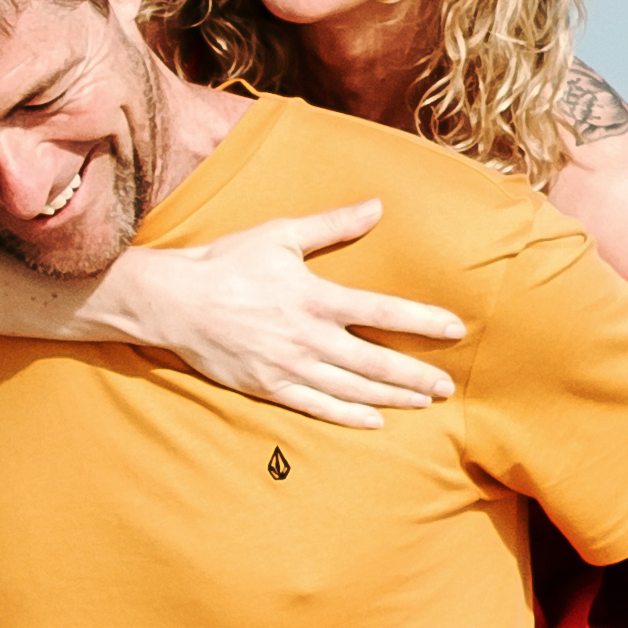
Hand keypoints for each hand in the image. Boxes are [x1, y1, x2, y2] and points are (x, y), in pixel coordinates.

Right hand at [91, 202, 465, 426]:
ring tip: (421, 403)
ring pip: (351, 389)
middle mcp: (306, 337)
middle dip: (414, 375)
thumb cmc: (227, 262)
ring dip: (390, 397)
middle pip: (374, 361)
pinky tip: (374, 421)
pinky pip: (316, 407)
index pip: (381, 311)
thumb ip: (332, 225)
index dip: (421, 321)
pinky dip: (348, 415)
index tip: (454, 329)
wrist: (173, 302)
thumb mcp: (280, 234)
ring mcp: (287, 366)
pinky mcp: (268, 387)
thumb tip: (377, 206)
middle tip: (447, 387)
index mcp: (314, 297)